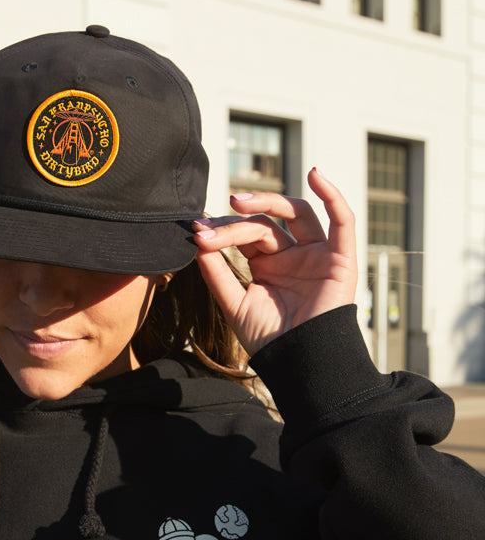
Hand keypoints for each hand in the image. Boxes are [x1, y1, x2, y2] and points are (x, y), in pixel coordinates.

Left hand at [192, 168, 357, 355]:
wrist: (299, 365)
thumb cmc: (269, 340)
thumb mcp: (234, 303)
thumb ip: (217, 272)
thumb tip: (197, 238)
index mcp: (268, 264)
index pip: (246, 233)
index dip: (222, 229)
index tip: (197, 232)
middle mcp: (293, 255)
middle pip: (266, 223)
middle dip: (237, 220)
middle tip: (213, 222)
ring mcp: (317, 254)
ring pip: (297, 213)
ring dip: (269, 200)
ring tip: (239, 201)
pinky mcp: (341, 259)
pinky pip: (343, 221)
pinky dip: (333, 195)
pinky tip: (317, 174)